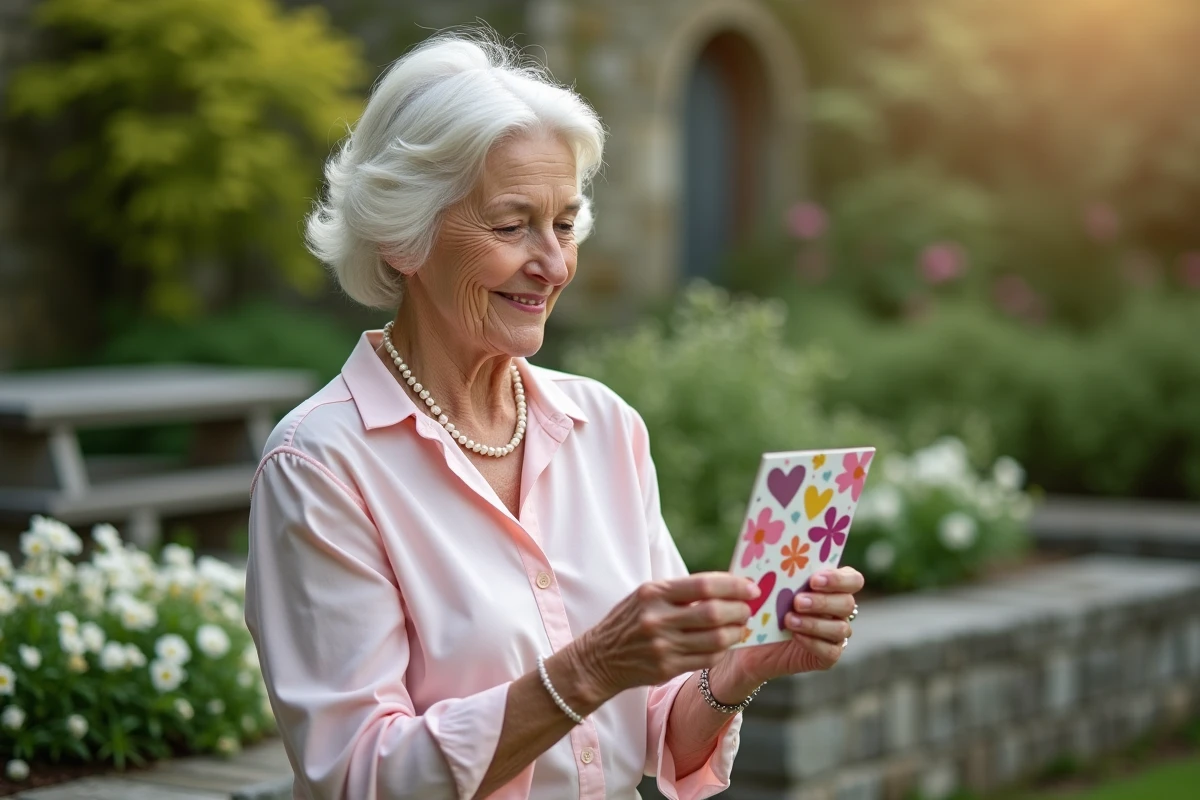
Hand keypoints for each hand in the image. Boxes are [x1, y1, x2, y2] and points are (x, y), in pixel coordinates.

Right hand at [567, 573, 758, 702]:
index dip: (734, 586)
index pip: (704, 585)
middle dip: (739, 610)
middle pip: (714, 613)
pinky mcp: (666, 668)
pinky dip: (722, 650)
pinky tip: (724, 644)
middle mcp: (657, 618)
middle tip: (748, 609)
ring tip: (739, 627)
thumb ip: (680, 592)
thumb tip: (725, 588)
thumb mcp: (646, 596)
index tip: (751, 588)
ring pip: (715, 639)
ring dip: (735, 632)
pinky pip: (707, 659)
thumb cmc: (628, 621)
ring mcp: (662, 646)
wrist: (599, 658)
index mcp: (653, 593)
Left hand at [712, 566, 863, 690]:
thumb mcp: (770, 586)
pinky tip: (795, 636)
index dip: (838, 579)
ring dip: (815, 623)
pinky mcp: (828, 656)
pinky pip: (831, 651)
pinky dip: (813, 643)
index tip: (814, 580)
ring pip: (840, 629)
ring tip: (789, 620)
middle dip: (822, 602)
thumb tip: (770, 551)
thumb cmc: (765, 605)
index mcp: (833, 586)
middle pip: (847, 603)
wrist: (753, 642)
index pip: (853, 579)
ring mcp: (836, 634)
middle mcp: (840, 609)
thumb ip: (780, 570)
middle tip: (797, 601)